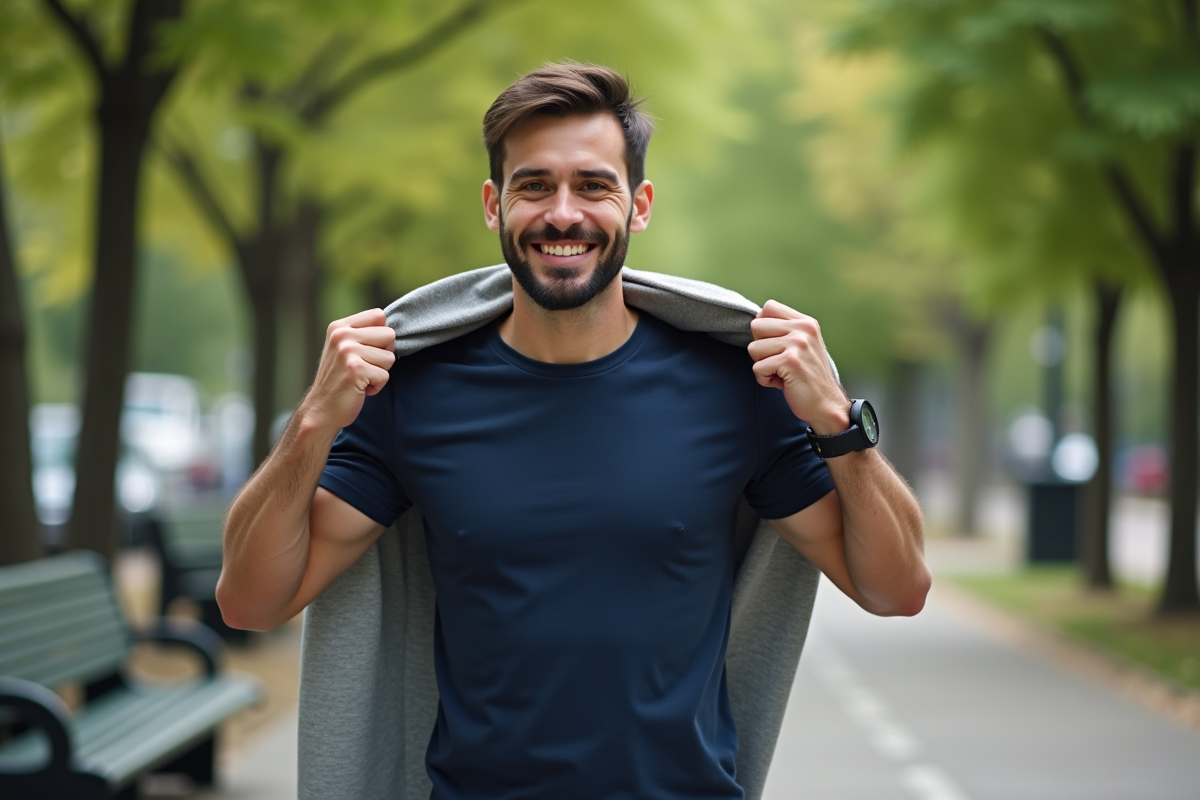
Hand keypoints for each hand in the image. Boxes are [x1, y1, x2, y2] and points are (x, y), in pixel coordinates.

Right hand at [301, 309, 395, 431]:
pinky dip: (377, 386)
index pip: (379, 315)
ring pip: (390, 357)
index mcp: (339, 326)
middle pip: (389, 335)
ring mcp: (347, 351)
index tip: (368, 351)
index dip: (382, 336)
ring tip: (361, 378)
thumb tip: (394, 328)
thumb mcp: (344, 348)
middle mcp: (342, 335)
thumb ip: (363, 334)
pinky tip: (360, 388)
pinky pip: (385, 375)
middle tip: (365, 367)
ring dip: (380, 372)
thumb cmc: (339, 379)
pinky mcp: (355, 369)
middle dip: (384, 355)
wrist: (321, 409)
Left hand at [748, 300, 847, 433]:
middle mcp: (803, 329)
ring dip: (762, 365)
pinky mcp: (790, 361)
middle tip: (778, 361)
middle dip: (760, 348)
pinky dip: (765, 380)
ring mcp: (798, 344)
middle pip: (756, 326)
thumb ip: (783, 331)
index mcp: (805, 322)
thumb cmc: (808, 377)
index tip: (773, 343)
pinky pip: (757, 368)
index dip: (762, 327)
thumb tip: (755, 321)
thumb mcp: (802, 345)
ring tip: (781, 372)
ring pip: (753, 348)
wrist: (826, 404)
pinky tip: (782, 382)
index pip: (769, 307)